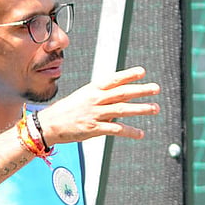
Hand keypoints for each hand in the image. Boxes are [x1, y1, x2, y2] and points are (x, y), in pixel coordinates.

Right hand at [37, 66, 159, 144]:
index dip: (128, 75)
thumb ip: (104, 96)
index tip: (142, 72)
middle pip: (122, 92)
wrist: (49, 124)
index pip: (113, 79)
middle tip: (156, 88)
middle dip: (140, 90)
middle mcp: (95, 99)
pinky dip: (130, 131)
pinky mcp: (94, 128)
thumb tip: (124, 94)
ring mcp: (95, 114)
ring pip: (122, 109)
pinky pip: (115, 129)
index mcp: (92, 89)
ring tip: (155, 108)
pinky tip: (141, 133)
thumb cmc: (69, 110)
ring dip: (140, 108)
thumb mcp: (85, 96)